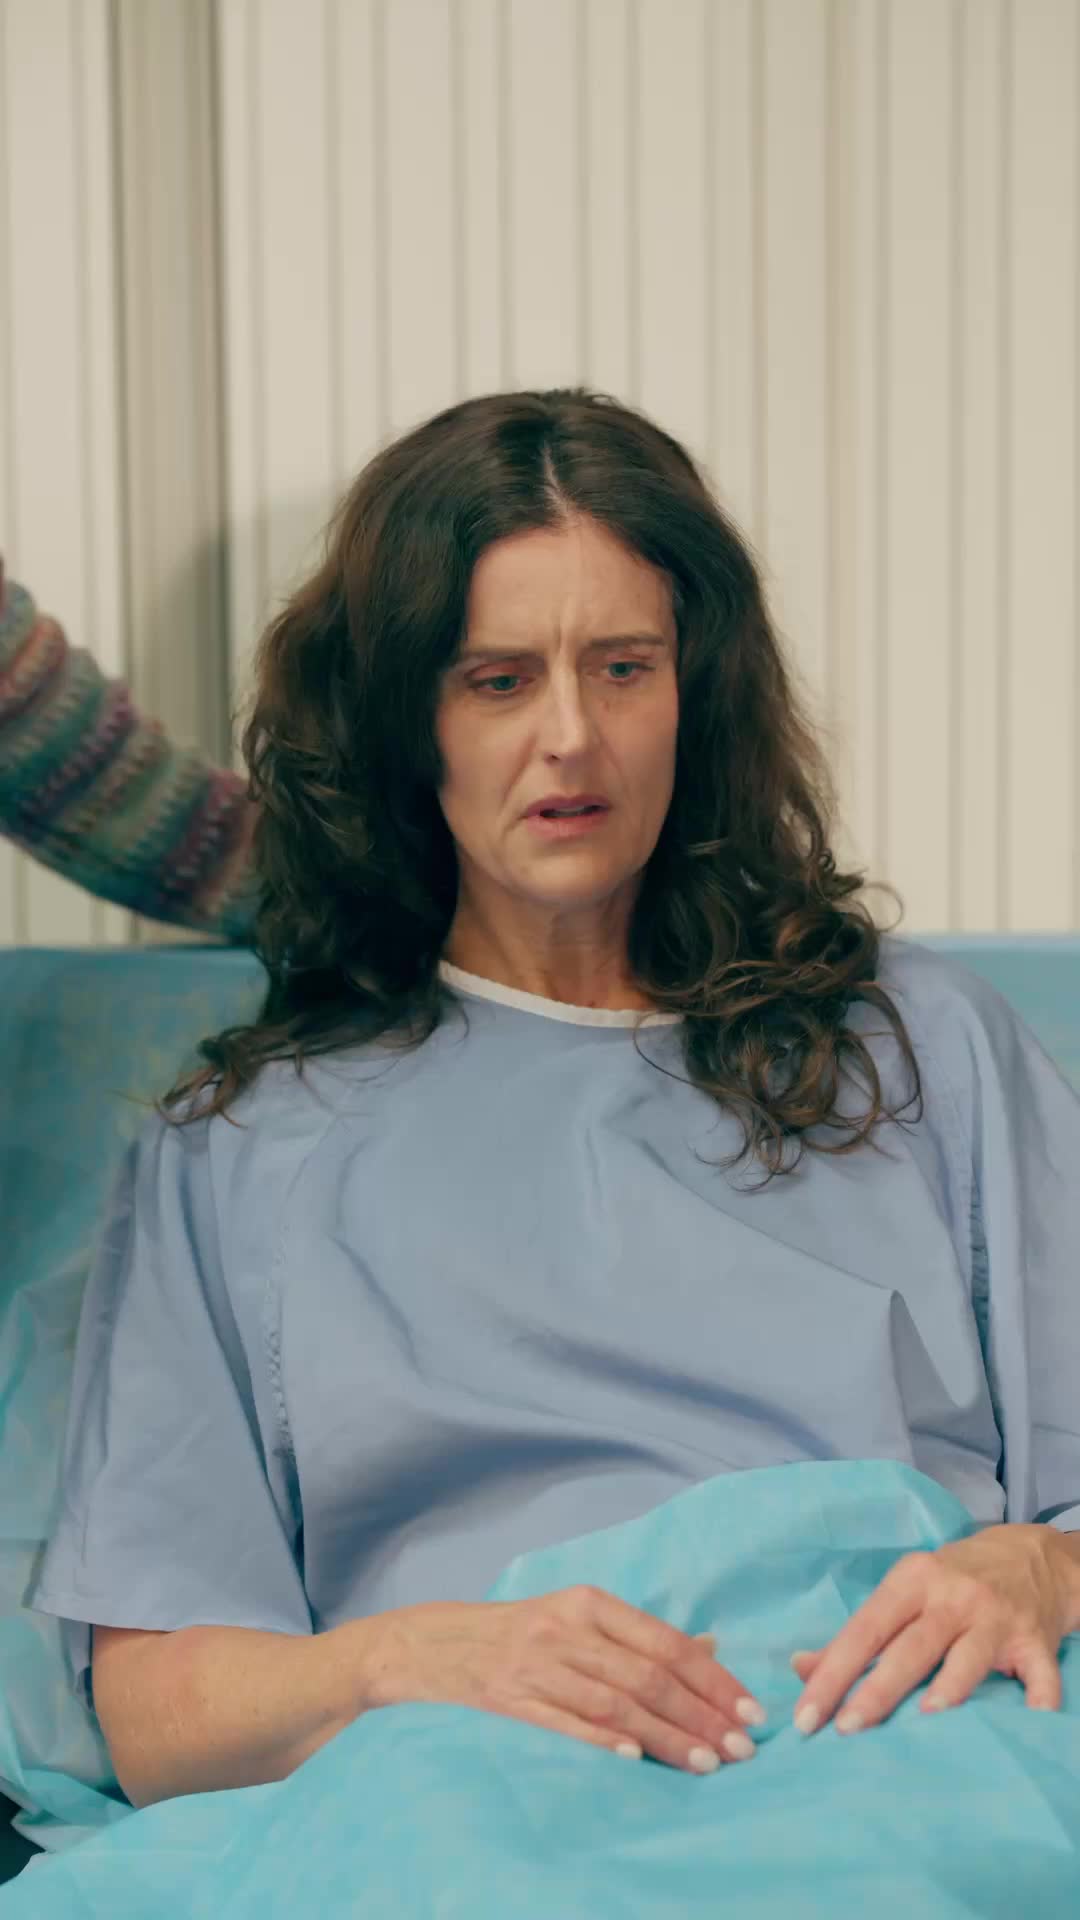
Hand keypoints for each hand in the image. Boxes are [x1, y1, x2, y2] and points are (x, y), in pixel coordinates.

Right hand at [363, 1587, 764, 1771]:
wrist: (433, 1645)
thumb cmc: (520, 1634)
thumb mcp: (578, 1619)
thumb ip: (639, 1636)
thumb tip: (711, 1649)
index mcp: (588, 1604)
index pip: (664, 1643)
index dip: (712, 1678)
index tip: (750, 1711)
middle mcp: (565, 1629)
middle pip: (646, 1675)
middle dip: (700, 1714)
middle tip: (740, 1749)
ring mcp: (535, 1665)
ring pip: (614, 1701)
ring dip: (665, 1736)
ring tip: (704, 1763)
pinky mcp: (509, 1700)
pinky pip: (562, 1722)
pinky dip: (601, 1740)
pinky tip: (634, 1759)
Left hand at [789, 1523, 1075, 1735]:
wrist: (1028, 1555)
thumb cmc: (950, 1582)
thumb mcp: (902, 1592)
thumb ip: (856, 1634)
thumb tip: (800, 1668)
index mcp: (911, 1581)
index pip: (864, 1629)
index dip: (833, 1671)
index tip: (806, 1716)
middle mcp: (953, 1596)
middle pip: (910, 1646)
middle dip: (877, 1689)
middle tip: (845, 1729)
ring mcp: (996, 1617)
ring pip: (968, 1656)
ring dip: (950, 1687)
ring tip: (926, 1720)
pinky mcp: (1036, 1640)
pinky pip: (1040, 1673)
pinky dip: (1039, 1699)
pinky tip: (1031, 1724)